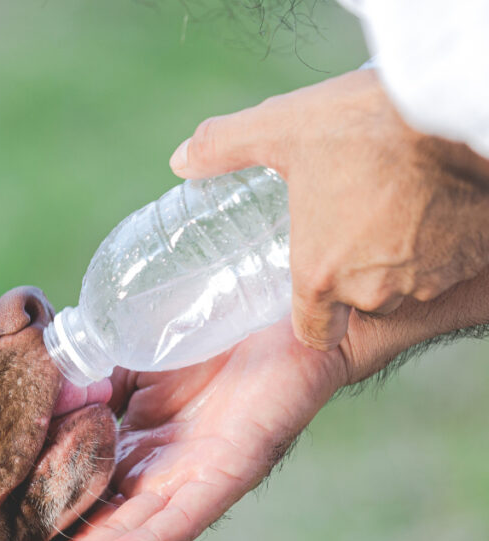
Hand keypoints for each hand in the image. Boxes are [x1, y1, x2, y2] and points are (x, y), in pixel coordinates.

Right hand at [0, 264, 488, 540]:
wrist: (287, 308)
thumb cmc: (213, 331)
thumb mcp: (132, 355)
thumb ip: (89, 378)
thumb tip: (36, 392)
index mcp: (132, 452)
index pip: (72, 499)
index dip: (34, 526)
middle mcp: (158, 477)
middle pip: (94, 532)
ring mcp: (192, 479)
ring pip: (129, 535)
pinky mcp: (230, 471)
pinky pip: (185, 514)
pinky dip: (147, 539)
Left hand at [169, 69, 488, 350]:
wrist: (462, 109)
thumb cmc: (368, 126)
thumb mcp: (284, 129)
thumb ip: (225, 148)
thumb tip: (180, 160)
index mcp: (320, 275)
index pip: (314, 331)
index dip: (312, 309)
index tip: (313, 278)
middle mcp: (374, 290)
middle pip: (360, 302)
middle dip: (356, 271)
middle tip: (351, 222)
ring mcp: (428, 277)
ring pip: (406, 282)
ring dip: (398, 255)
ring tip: (390, 205)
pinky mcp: (472, 256)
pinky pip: (450, 261)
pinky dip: (440, 240)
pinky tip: (431, 200)